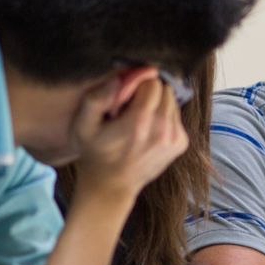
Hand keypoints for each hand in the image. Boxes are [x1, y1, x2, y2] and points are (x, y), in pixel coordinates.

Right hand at [71, 76, 188, 198]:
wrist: (111, 186)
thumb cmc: (95, 153)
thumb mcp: (83, 125)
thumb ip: (97, 98)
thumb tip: (119, 78)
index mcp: (140, 121)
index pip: (152, 82)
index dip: (137, 84)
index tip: (124, 98)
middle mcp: (163, 129)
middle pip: (165, 90)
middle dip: (148, 93)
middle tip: (130, 109)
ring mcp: (175, 138)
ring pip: (172, 102)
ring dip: (157, 105)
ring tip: (138, 121)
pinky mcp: (181, 143)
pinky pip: (176, 117)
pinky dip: (164, 118)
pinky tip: (147, 131)